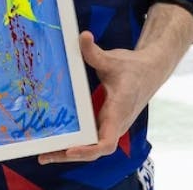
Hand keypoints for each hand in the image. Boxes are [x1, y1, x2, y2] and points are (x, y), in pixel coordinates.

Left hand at [38, 4, 192, 164]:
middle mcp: (114, 124)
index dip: (88, 149)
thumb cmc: (132, 68)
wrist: (149, 72)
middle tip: (43, 155)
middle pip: (93, 149)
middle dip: (69, 154)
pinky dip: (74, 139)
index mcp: (118, 112)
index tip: (70, 149)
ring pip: (90, 144)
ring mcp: (109, 124)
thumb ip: (95, 52)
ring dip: (68, 150)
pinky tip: (56, 138)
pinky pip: (89, 135)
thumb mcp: (114, 59)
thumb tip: (83, 36)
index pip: (106, 141)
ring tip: (43, 153)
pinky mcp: (104, 120)